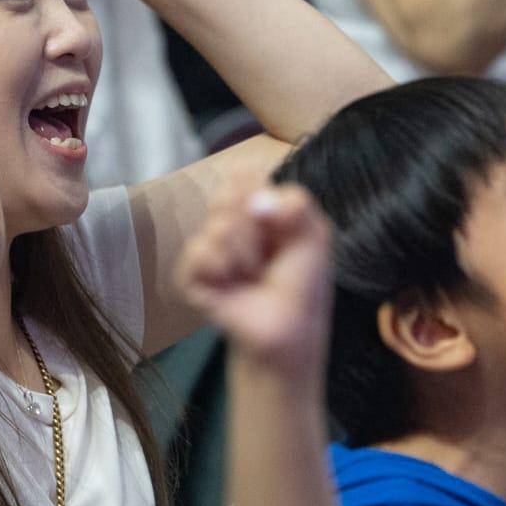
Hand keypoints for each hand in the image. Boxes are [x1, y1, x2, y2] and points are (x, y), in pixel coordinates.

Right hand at [176, 184, 332, 378]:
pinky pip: (198, 252)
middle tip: (268, 251)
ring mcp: (207, 248)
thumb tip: (256, 201)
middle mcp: (227, 222)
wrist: (287, 329)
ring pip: (217, 227)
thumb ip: (296, 204)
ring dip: (246, 255)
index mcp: (254, 207)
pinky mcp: (190, 276)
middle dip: (255, 226)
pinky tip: (231, 283)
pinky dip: (221, 267)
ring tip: (254, 275)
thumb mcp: (314, 235)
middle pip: (226, 196)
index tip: (274, 217)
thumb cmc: (302, 283)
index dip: (256, 190)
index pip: (242, 175)